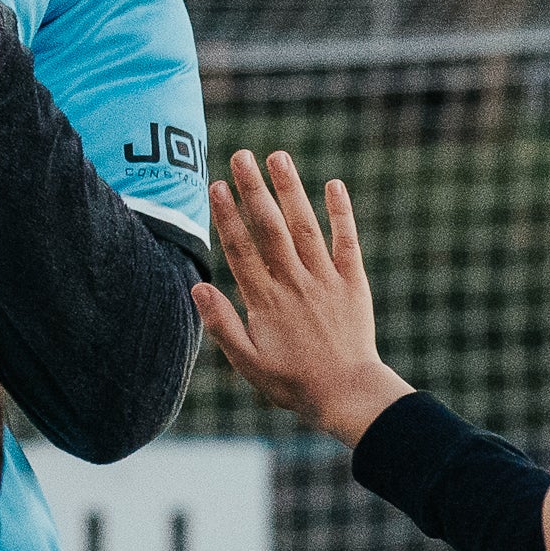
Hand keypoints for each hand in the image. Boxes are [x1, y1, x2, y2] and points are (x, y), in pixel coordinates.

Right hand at [191, 150, 413, 447]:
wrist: (348, 394)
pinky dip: (341, 213)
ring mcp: (325, 280)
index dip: (227, 215)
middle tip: (240, 156)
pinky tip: (333, 185)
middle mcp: (294, 283)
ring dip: (290, 190)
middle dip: (253, 190)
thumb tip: (197, 286)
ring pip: (304, 226)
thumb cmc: (293, 383)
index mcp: (265, 301)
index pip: (241, 249)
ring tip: (277, 157)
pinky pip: (346, 242)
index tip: (216, 186)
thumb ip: (222, 325)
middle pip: (270, 228)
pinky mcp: (353, 283)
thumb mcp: (248, 363)